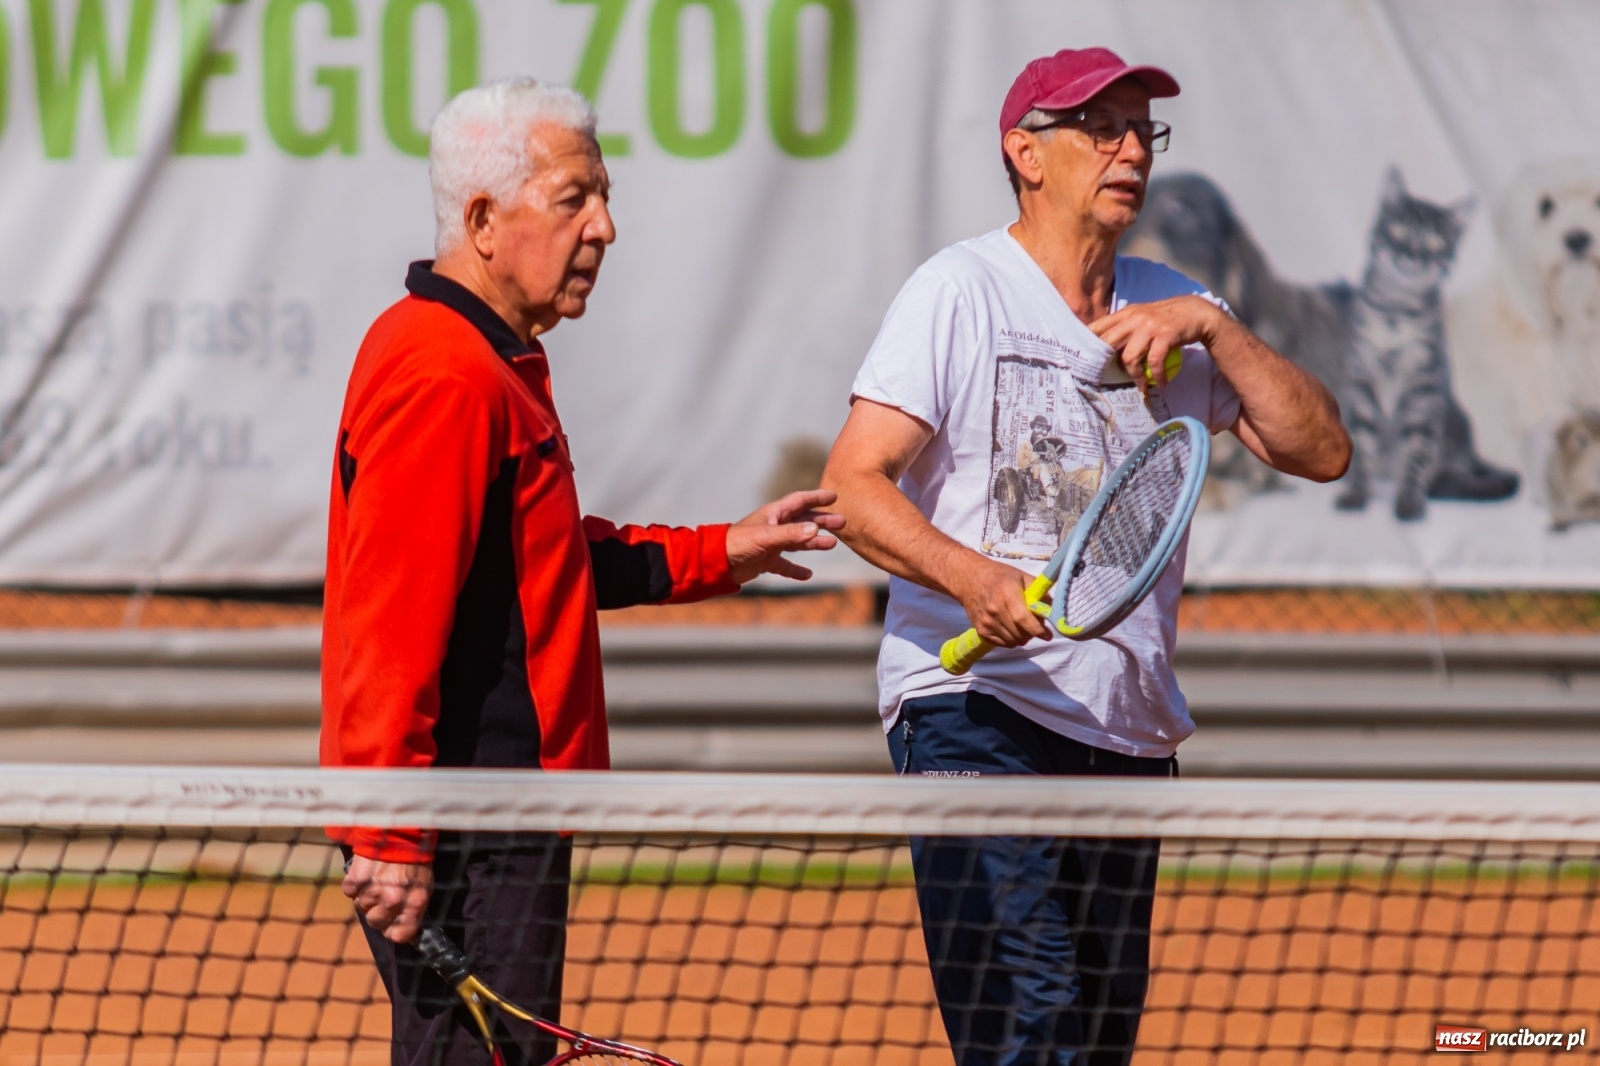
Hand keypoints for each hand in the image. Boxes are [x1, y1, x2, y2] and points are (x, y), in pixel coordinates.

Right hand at [342, 855, 432, 943]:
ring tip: (376, 878)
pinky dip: (354, 884)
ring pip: (361, 907)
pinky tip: (366, 872)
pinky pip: (350, 891)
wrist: (398, 831)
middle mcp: (393, 901)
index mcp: (414, 903)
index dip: (393, 932)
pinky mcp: (356, 880)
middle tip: (381, 896)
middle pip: (376, 923)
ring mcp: (373, 891)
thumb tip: (404, 925)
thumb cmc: (414, 858)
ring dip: (366, 896)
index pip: (400, 935)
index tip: (390, 926)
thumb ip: (414, 906)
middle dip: (376, 912)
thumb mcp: (424, 883)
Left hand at [725, 489, 845, 584]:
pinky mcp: (766, 561)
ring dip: (814, 542)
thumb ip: (791, 533)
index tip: (834, 496)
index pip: (800, 502)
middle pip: (803, 522)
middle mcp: (774, 527)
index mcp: (774, 514)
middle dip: (822, 521)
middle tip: (842, 523)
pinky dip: (796, 569)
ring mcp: (771, 544)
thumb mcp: (767, 537)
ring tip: (832, 544)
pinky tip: (807, 574)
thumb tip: (817, 529)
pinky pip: (785, 565)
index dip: (817, 498)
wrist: (717, 562)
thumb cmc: (739, 543)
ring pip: (798, 542)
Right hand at [954, 558, 1052, 647]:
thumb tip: (1053, 611)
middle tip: (1034, 626)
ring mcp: (986, 621)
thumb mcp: (1022, 577)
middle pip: (1020, 634)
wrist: (970, 579)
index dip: (1038, 630)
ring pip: (1013, 641)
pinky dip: (1011, 640)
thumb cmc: (1000, 576)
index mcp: (1007, 593)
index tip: (1048, 635)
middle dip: (1032, 634)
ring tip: (1021, 626)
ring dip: (1022, 637)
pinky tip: (1011, 628)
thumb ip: (1039, 594)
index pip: (1024, 619)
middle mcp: (995, 609)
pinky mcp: (981, 630)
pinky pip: (1003, 644)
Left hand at [1089, 295, 1224, 389]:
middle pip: (1108, 343)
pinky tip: (1161, 382)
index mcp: (1125, 314)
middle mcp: (1134, 318)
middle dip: (1105, 364)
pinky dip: (1157, 376)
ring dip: (1135, 376)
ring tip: (1141, 386)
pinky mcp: (1165, 335)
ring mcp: (1149, 326)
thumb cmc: (1165, 318)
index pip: (1098, 327)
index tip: (1082, 360)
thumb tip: (1104, 347)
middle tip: (1107, 380)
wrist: (1195, 311)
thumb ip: (1124, 327)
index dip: (1086, 343)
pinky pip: (1154, 362)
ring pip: (1129, 357)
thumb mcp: (1141, 316)